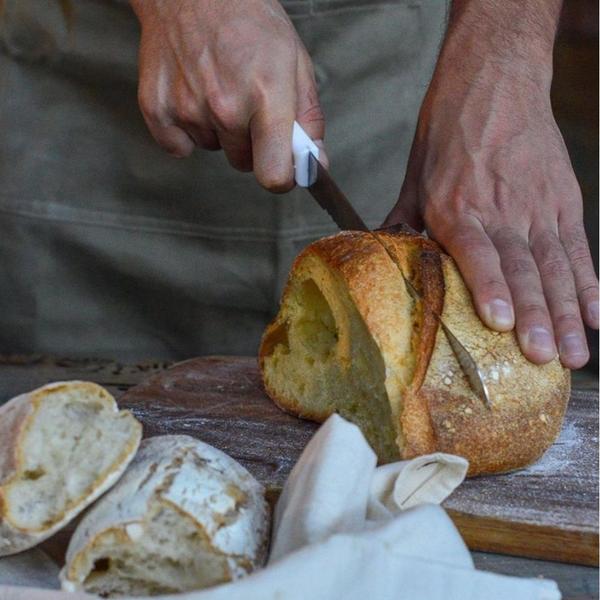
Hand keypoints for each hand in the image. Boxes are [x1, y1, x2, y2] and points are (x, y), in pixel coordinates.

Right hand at [130, 0, 325, 190]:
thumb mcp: (296, 62)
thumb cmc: (249, 20)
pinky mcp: (157, 109)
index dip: (282, 177)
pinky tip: (193, 96)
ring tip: (219, 87)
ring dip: (220, 130)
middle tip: (248, 103)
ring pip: (215, 149)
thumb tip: (315, 163)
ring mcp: (188, 108)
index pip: (274, 175)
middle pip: (245, 164)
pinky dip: (186, 130)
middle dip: (252, 144)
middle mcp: (225, 107)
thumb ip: (308, 119)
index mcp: (266, 96)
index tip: (283, 166)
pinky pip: (179, 147)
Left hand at [385, 16, 597, 368]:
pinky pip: (578, 250)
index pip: (479, 254)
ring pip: (556, 268)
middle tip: (546, 357)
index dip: (492, 289)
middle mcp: (501, 212)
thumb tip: (383, 261)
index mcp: (457, 208)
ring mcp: (538, 209)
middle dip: (537, 317)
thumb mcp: (414, 179)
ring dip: (566, 314)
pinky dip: (589, 284)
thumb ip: (403, 225)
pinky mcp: (563, 203)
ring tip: (574, 354)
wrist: (493, 82)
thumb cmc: (448, 132)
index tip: (503, 324)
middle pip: (524, 269)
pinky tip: (597, 315)